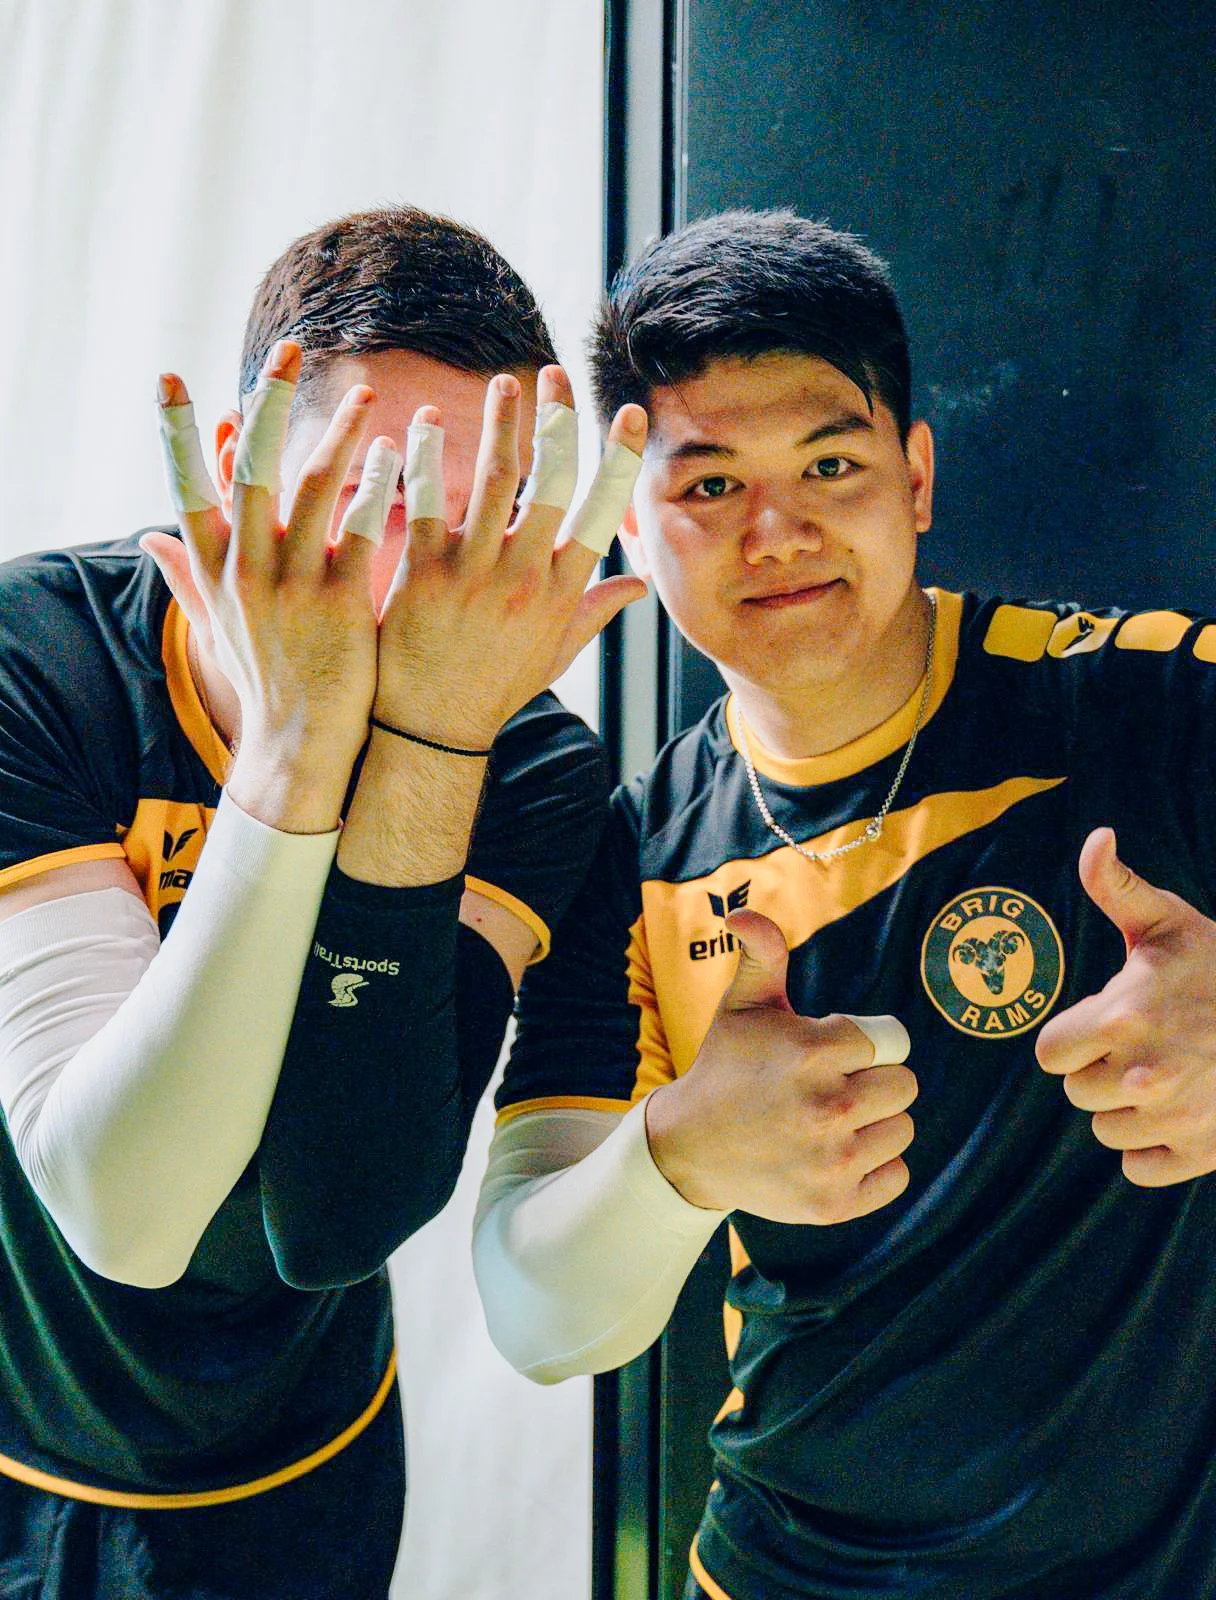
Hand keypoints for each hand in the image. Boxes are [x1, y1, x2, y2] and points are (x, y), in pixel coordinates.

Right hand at [142, 342, 379, 830]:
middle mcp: (246, 570)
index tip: (170, 377)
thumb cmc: (267, 677)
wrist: (303, 744)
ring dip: (338, 432)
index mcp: (215, 569)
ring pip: (311, 487)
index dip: (176, 433)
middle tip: (288, 347)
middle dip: (268, 402)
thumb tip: (149, 535)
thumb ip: (186, 574)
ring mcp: (293, 585)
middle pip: (251, 468)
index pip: (186, 486)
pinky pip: (361, 527)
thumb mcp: (217, 624)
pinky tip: (397, 452)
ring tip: (367, 393)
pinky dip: (377, 485)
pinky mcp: (341, 602)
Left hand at [372, 365, 646, 748]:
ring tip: (503, 384)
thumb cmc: (494, 690)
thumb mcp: (555, 654)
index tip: (629, 413)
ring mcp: (474, 574)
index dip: (619, 458)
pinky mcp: (424, 574)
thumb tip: (640, 583)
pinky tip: (424, 423)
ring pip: (494, 480)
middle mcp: (524, 578)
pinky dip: (426, 458)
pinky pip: (427, 501)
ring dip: (500, 424)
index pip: (600, 512)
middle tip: (555, 376)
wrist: (431, 729)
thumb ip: (595, 611)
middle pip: (551, 482)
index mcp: (560, 593)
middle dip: (558, 422)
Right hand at [644, 909, 916, 1222]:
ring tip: (830, 1121)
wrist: (690, 1148)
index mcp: (811, 1052)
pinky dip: (875, 1167)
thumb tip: (741, 913)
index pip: (887, 1041)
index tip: (826, 1054)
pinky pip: (896, 1176)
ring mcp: (832, 1161)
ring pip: (903, 1129)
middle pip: (904, 1086)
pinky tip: (836, 1154)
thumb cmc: (726, 1066)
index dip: (858, 1045)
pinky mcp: (835, 1204)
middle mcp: (827, 1108)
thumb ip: (762, 953)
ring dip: (876, 1124)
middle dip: (875, 1080)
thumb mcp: (742, 1005)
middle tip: (832, 1087)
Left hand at [1037, 828, 1215, 1185]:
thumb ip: (1117, 886)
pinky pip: (1139, 1168)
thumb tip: (1095, 837)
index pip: (1050, 1054)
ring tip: (1163, 1076)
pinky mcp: (1201, 1155)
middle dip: (1099, 1072)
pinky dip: (1152, 1149)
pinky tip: (1177, 1114)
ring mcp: (1174, 1118)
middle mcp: (1143, 1074)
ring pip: (1106, 1131)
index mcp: (1124, 1017)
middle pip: (1077, 1093)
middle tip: (1141, 1049)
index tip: (1104, 1025)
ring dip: (1125, 1110)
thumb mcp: (1170, 922)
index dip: (1072, 1039)